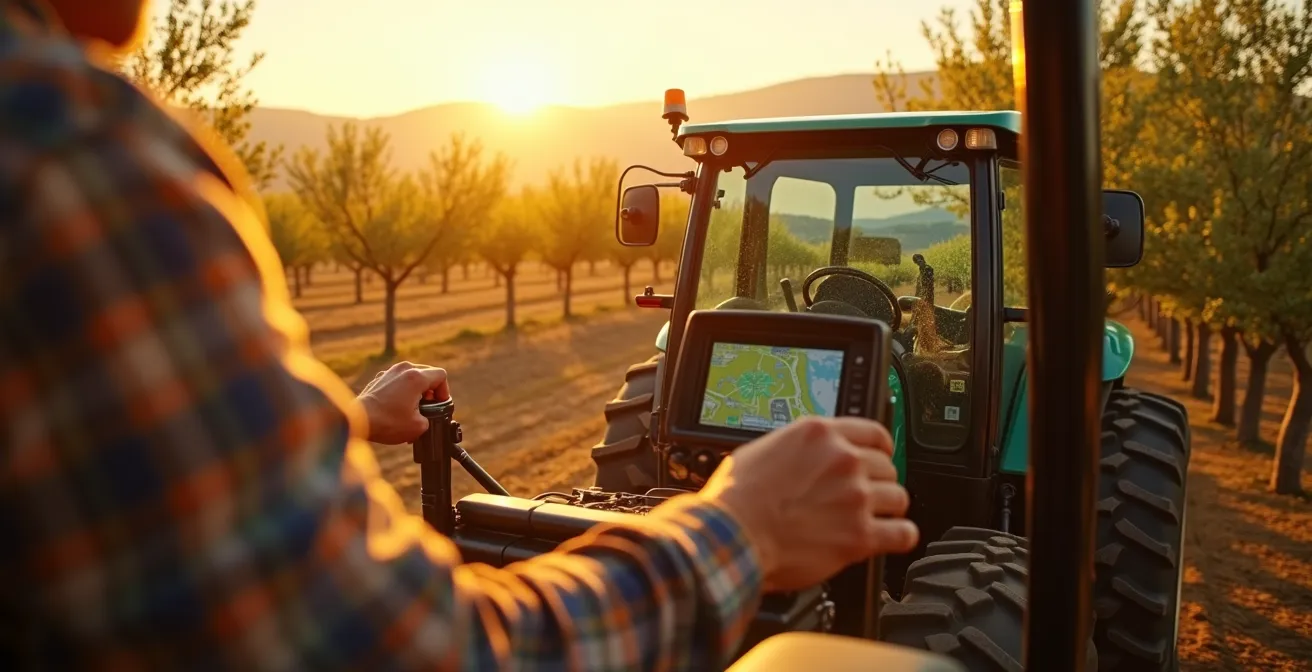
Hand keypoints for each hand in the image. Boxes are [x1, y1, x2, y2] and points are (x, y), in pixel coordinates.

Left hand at [357, 361, 450, 443]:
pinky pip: (398, 381)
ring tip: (412, 409)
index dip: (444, 392)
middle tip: (427, 408)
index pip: (441, 376)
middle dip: (431, 391)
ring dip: (416, 391)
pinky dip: (402, 391)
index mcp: (416, 377)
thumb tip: (426, 416)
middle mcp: (403, 369)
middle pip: (427, 374)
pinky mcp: (379, 379)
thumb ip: (430, 417)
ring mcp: (389, 372)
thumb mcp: (419, 426)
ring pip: (412, 376)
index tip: (438, 404)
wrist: (357, 420)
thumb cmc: (387, 422)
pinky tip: (397, 408)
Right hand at [700, 416, 917, 592]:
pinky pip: (903, 533)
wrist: (732, 534)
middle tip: (865, 496)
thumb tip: (803, 457)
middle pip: (887, 466)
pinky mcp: (860, 535)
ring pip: (899, 497)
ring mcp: (855, 497)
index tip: (881, 456)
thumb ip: (797, 449)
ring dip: (889, 509)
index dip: (882, 447)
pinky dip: (899, 536)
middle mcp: (843, 460)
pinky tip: (890, 538)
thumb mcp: (763, 450)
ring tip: (876, 518)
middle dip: (878, 482)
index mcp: (820, 434)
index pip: (873, 432)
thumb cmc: (736, 498)